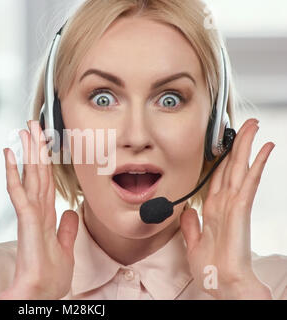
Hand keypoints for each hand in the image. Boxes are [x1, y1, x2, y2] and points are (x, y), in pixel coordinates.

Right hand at [0, 120, 78, 299]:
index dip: (46, 161)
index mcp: (46, 215)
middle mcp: (37, 211)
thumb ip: (67, 228)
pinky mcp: (26, 221)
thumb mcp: (66, 248)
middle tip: (32, 125)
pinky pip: (19, 192)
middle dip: (36, 148)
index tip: (44, 143)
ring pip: (30, 176)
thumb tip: (71, 211)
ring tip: (24, 131)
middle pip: (38, 173)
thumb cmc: (50, 276)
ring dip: (27, 152)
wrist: (41, 293)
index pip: (46, 181)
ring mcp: (30, 214)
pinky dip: (13, 173)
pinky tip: (9, 155)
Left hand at [180, 118, 274, 298]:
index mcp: (213, 210)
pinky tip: (264, 149)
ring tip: (253, 127)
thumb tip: (188, 210)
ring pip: (240, 168)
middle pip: (231, 167)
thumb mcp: (193, 243)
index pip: (217, 177)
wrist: (221, 284)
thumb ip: (191, 226)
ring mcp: (234, 205)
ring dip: (247, 146)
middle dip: (237, 144)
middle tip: (245, 125)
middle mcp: (224, 203)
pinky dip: (256, 164)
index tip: (225, 145)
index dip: (221, 159)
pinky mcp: (240, 209)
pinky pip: (248, 182)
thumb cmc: (212, 269)